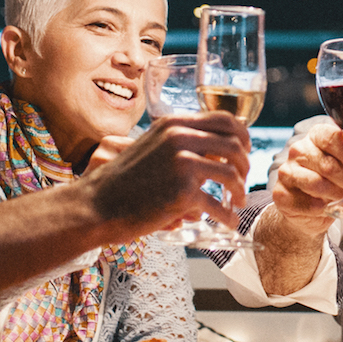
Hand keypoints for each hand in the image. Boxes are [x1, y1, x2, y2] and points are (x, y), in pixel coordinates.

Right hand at [81, 112, 249, 235]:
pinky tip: (228, 222)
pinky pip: (218, 204)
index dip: (242, 136)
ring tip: (237, 203)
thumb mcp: (152, 147)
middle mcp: (180, 138)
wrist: (96, 204)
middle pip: (235, 144)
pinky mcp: (182, 192)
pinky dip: (228, 216)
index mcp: (174, 123)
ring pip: (232, 174)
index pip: (225, 119)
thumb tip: (215, 147)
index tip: (244, 153)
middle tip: (242, 181)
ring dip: (240, 191)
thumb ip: (180, 142)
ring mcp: (182, 164)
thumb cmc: (124, 181)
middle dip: (246, 164)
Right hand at [269, 122, 342, 233]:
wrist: (308, 210)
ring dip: (339, 195)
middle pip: (329, 165)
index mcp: (316, 136)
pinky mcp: (280, 194)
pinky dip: (323, 208)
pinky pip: (307, 203)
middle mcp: (298, 150)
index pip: (333, 138)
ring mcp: (287, 172)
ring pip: (318, 184)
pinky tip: (329, 208)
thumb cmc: (331, 183)